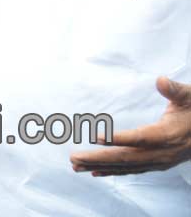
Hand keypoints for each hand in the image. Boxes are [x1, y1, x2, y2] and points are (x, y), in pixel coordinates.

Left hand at [70, 77, 190, 175]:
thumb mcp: (190, 96)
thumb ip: (175, 90)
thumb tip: (161, 80)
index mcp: (168, 135)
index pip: (140, 138)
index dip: (118, 138)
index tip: (95, 136)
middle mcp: (162, 153)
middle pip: (127, 157)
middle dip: (99, 158)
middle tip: (74, 157)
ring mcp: (159, 161)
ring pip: (126, 166)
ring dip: (100, 167)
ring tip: (76, 166)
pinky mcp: (157, 164)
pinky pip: (132, 170)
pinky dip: (113, 171)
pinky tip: (95, 173)